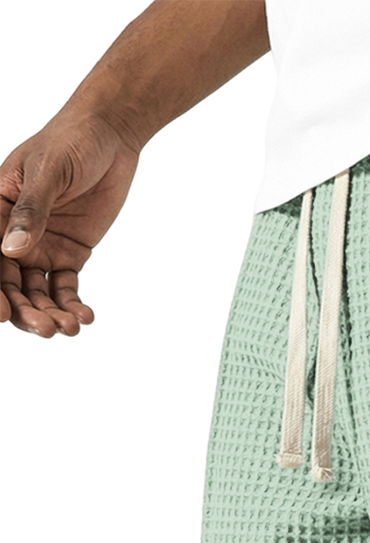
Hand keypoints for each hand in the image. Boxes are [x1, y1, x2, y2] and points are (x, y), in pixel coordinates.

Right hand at [1, 112, 140, 337]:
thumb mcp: (48, 172)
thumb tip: (11, 250)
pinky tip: (84, 318)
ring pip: (36, 292)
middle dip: (25, 310)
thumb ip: (31, 210)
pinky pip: (66, 288)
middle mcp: (11, 234)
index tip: (2, 314)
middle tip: (46, 330)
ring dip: (50, 313)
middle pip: (10, 283)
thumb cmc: (70, 143)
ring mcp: (40, 246)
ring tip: (70, 328)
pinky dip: (73, 305)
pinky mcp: (69, 254)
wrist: (109, 136)